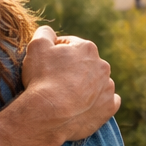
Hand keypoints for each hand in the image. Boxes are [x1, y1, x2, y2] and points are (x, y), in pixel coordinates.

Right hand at [21, 26, 118, 145]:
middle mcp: (103, 65)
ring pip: (97, 83)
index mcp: (87, 48)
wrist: (48, 113)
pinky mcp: (109, 107)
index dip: (55, 54)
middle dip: (72, 70)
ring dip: (86, 86)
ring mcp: (108, 87)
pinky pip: (107, 102)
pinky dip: (97, 103)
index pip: (70, 46)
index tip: (46, 65)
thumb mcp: (37, 46)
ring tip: (68, 96)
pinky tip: (84, 106)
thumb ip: (45, 33)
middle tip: (55, 81)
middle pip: (85, 64)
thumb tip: (50, 33)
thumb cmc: (42, 78)